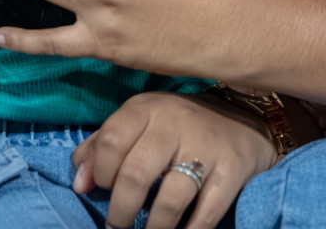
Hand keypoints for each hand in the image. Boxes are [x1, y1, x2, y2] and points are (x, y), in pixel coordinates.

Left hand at [72, 92, 275, 228]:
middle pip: (136, 173)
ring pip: (171, 198)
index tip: (103, 190)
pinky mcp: (232, 170)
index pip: (111, 141)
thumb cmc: (179, 125)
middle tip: (117, 225)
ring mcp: (207, 148)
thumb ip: (103, 147)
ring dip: (153, 227)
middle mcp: (176, 124)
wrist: (245, 117)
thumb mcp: (140, 122)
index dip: (101, 173)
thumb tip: (80, 183)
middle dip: (120, 210)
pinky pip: (207, 212)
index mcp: (147, 109)